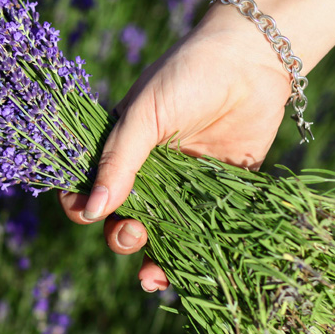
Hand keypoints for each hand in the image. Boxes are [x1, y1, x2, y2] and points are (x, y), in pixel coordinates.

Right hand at [59, 9, 292, 291]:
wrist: (252, 57)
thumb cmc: (187, 75)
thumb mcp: (143, 114)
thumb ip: (120, 162)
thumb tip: (91, 209)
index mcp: (122, 148)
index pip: (90, 186)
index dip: (82, 205)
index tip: (89, 212)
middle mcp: (151, 171)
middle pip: (124, 218)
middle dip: (121, 236)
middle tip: (135, 232)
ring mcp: (186, 184)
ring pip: (164, 233)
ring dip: (154, 258)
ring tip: (154, 275)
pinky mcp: (225, 192)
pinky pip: (207, 230)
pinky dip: (197, 254)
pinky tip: (189, 272)